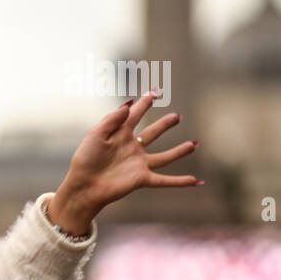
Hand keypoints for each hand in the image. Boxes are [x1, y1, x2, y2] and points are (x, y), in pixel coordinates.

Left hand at [47, 91, 198, 234]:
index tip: (154, 92)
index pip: (134, 115)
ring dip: (180, 151)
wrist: (83, 186)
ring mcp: (138, 164)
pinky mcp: (141, 179)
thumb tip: (129, 104)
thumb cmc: (85, 160)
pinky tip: (197, 181)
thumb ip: (112, 120)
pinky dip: (181, 181)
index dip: (144, 103)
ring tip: (195, 144)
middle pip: (152, 133)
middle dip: (165, 125)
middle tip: (177, 116)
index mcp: (119, 135)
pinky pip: (165, 180)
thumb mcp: (95, 135)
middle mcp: (131, 148)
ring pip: (164, 157)